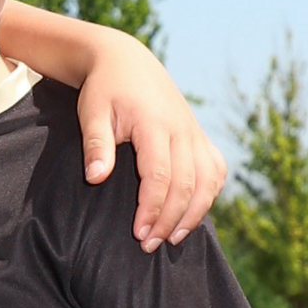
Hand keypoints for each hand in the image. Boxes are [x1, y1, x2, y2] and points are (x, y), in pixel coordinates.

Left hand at [74, 36, 227, 252]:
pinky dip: (209, 194)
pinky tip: (192, 215)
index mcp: (154, 124)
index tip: (138, 234)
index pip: (160, 176)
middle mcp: (181, 129)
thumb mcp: (91, 113)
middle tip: (148, 246)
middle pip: (186, 184)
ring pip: (208, 180)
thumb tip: (95, 179)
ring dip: (194, 213)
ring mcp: (194, 132)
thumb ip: (95, 145)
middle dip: (169, 220)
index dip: (151, 209)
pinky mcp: (199, 136)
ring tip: (172, 239)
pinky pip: (215, 169)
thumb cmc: (104, 90)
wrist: (127, 61)